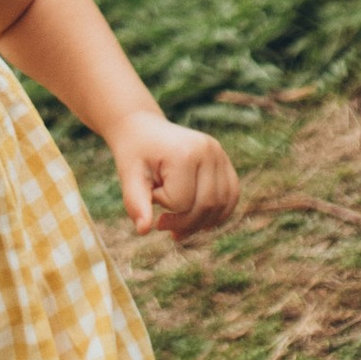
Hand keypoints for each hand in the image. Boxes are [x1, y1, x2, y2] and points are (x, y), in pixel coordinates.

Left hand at [113, 111, 238, 245]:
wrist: (143, 129)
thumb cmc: (135, 154)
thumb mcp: (129, 176)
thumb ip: (136, 202)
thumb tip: (143, 230)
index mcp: (185, 153)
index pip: (182, 202)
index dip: (163, 206)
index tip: (150, 193)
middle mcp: (209, 151)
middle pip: (206, 206)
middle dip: (183, 223)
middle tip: (162, 224)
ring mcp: (220, 154)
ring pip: (222, 205)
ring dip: (201, 223)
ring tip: (179, 227)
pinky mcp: (225, 161)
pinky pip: (231, 196)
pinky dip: (218, 214)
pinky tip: (200, 221)